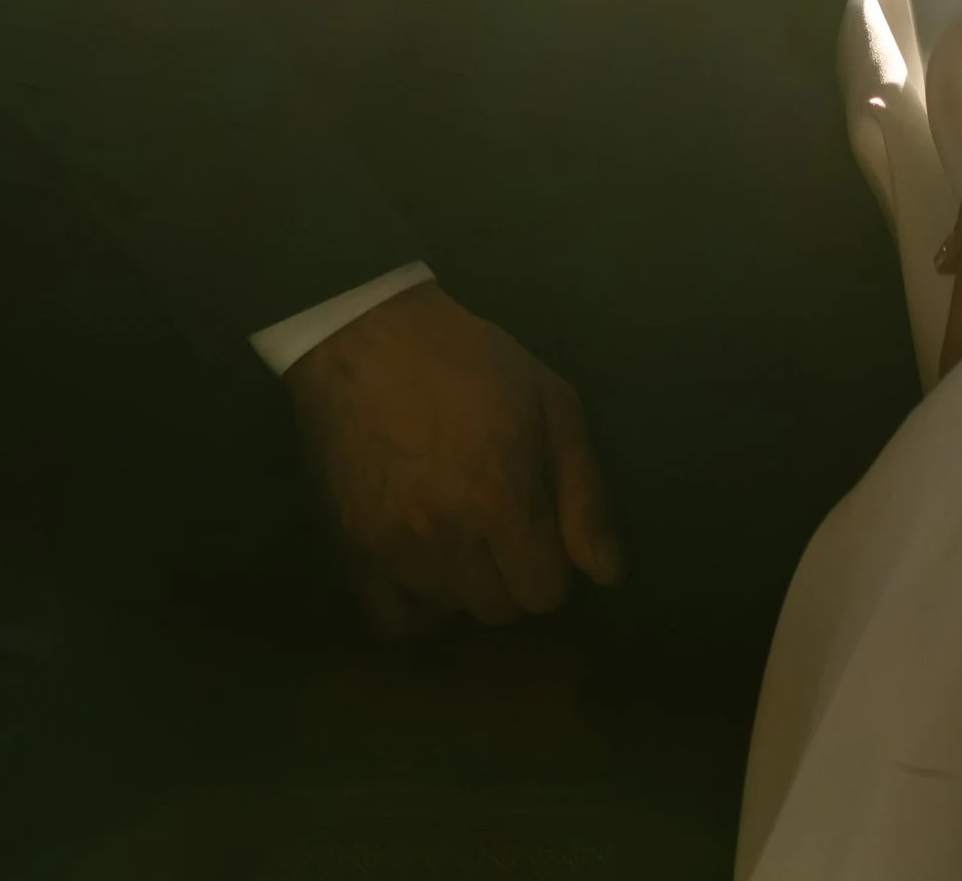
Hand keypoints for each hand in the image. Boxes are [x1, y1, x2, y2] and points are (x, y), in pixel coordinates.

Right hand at [286, 281, 623, 633]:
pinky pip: (396, 622)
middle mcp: (448, 538)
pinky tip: (427, 565)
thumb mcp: (552, 403)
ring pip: (453, 612)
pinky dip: (418, 604)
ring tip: (462, 529)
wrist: (368, 339)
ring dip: (468, 583)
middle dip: (513, 574)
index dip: (552, 562)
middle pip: (501, 609)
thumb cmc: (472, 363)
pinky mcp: (353, 553)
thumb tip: (608, 574)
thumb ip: (585, 493)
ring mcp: (395, 551)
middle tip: (501, 524)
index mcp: (502, 500)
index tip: (540, 525)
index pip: (546, 592)